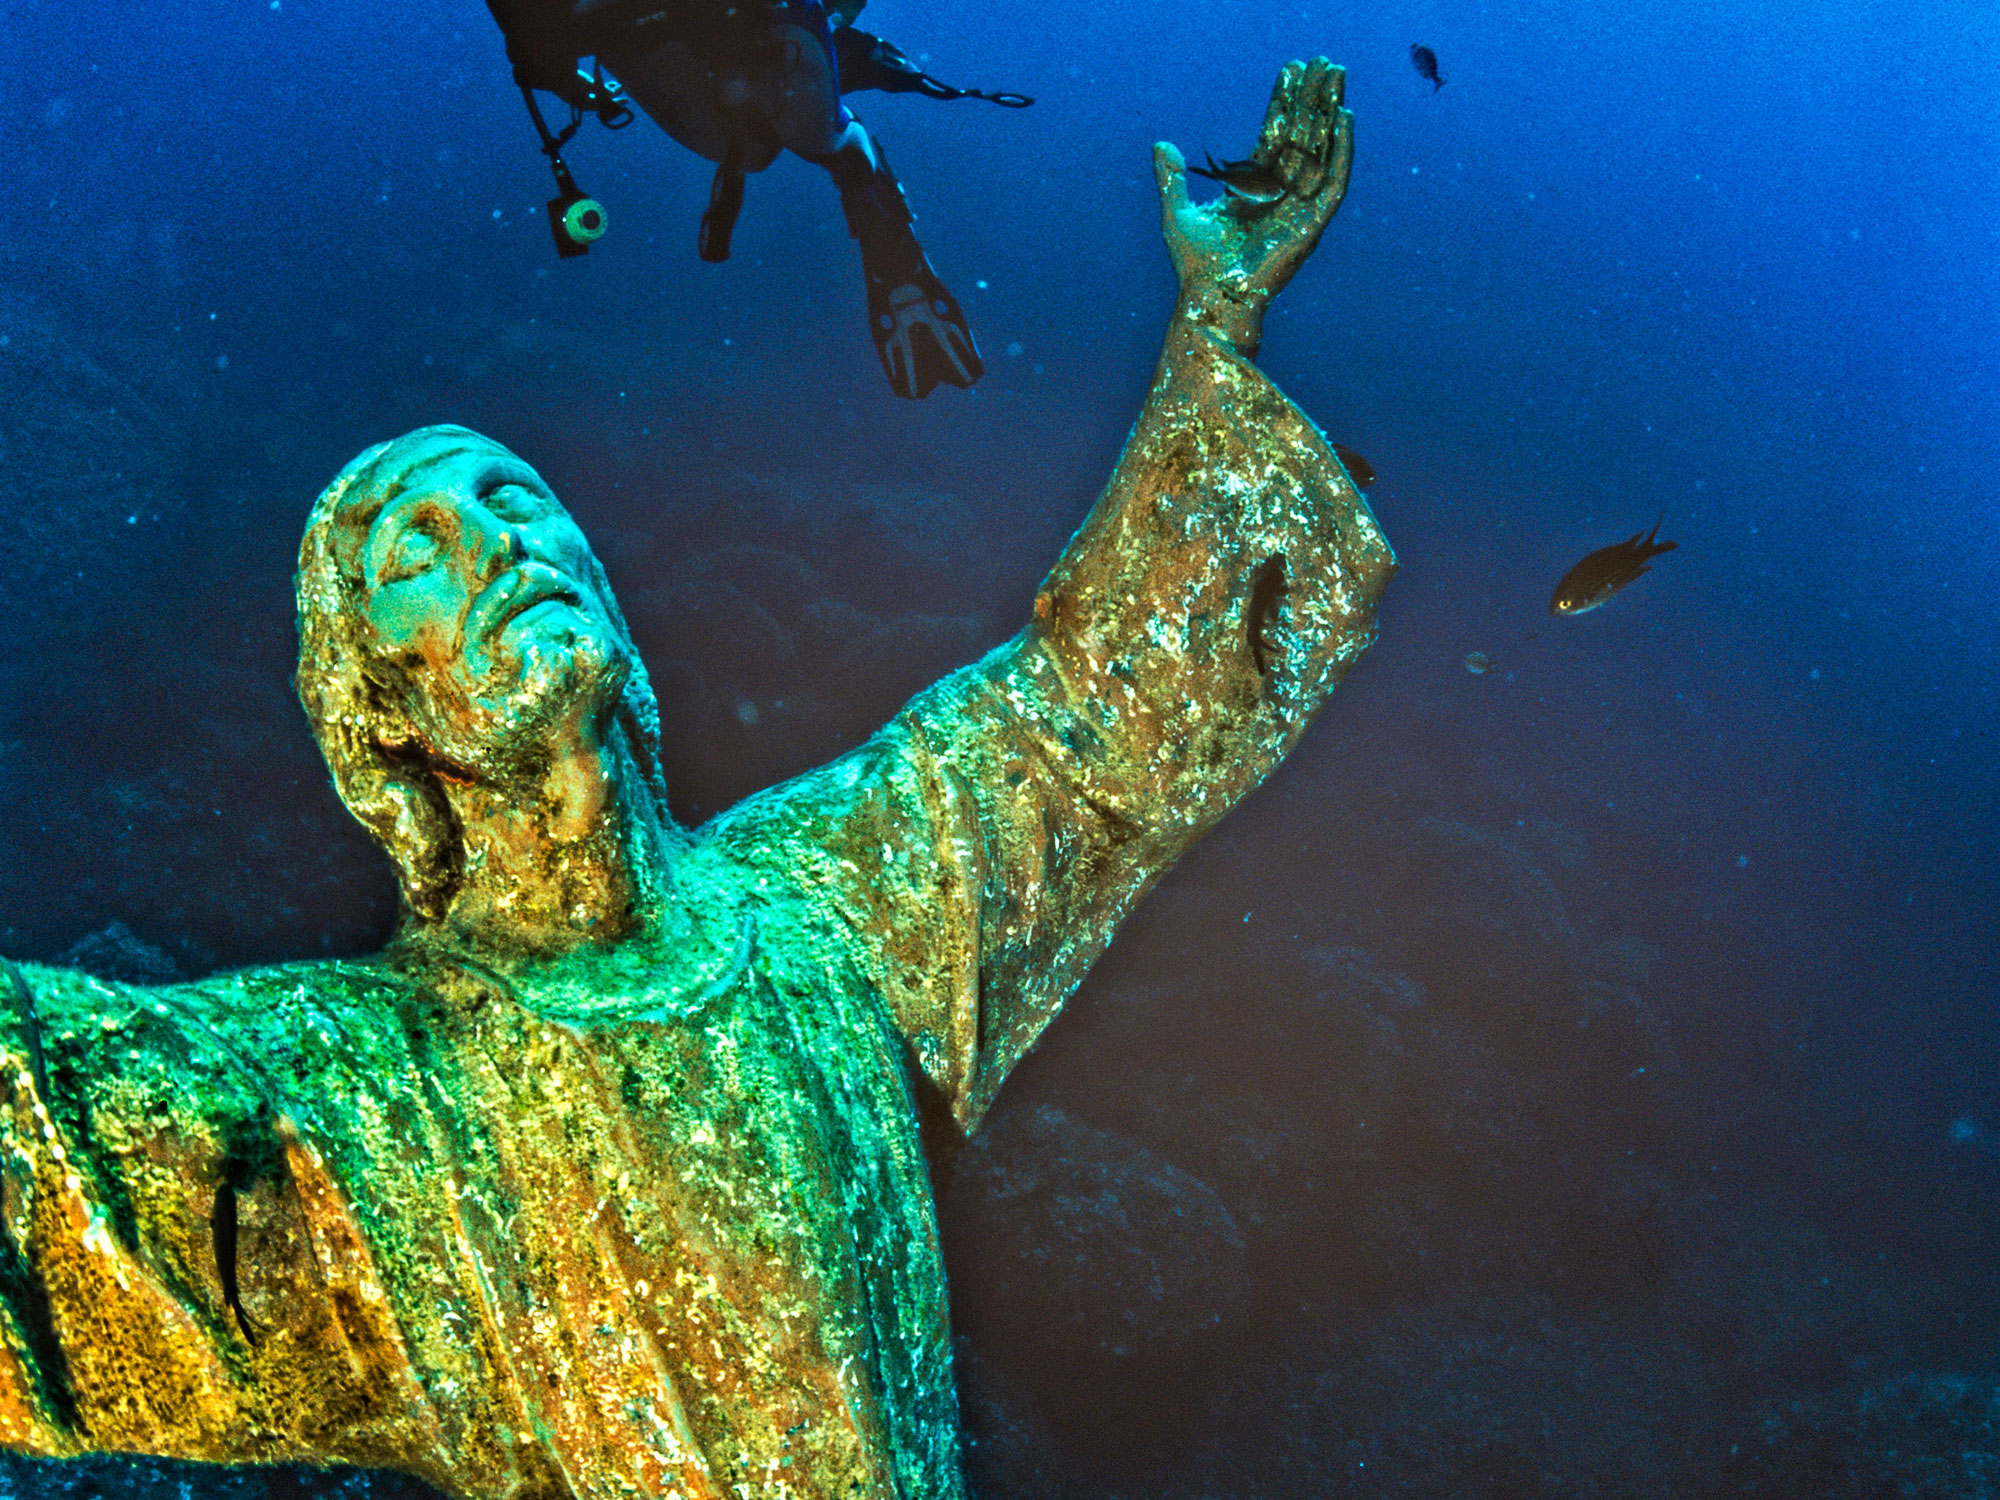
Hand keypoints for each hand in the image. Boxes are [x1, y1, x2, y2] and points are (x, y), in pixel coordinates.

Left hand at [1154, 58, 1353, 352]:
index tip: (1290, 70)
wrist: (1211, 299)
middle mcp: (1280, 194)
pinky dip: (1342, 150)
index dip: (1283, 103)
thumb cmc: (1195, 265)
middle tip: (1324, 63)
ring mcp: (1299, 208)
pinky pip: (1334, 181)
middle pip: (1302, 136)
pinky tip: (1344, 118)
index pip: (1274, 135)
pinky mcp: (1313, 224)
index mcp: (1253, 188)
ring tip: (1337, 77)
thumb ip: (1172, 178)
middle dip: (1313, 99)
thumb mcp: (1178, 212)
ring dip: (1330, 113)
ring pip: (1321, 150)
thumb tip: (1160, 143)